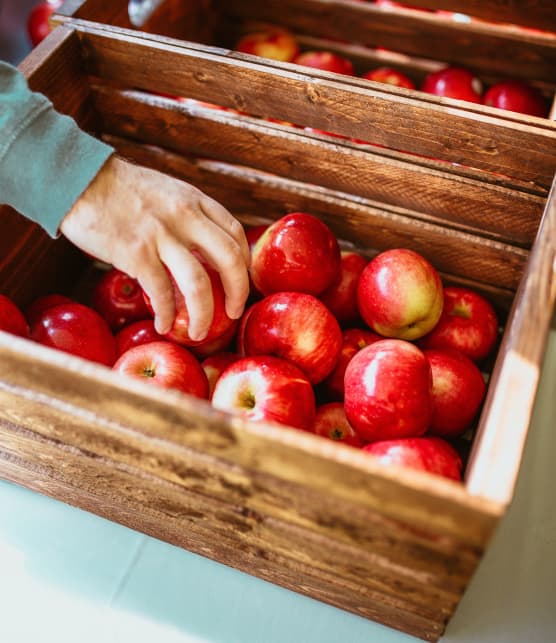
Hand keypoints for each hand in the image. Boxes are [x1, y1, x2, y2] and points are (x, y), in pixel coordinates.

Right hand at [60, 155, 249, 338]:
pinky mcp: (135, 253)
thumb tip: (203, 249)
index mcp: (196, 201)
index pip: (236, 235)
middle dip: (238, 293)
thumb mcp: (168, 193)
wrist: (79, 179)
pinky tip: (164, 326)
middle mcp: (185, 217)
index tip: (239, 282)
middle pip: (230, 260)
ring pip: (198, 284)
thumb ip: (189, 217)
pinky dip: (166, 315)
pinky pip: (161, 293)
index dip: (244, 264)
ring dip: (203, 316)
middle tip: (233, 313)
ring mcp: (161, 235)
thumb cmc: (122, 190)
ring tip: (199, 334)